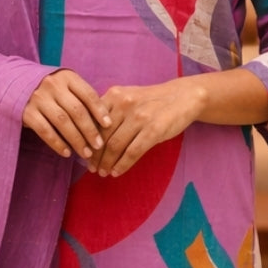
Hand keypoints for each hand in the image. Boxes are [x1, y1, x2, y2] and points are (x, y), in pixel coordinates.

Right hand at [23, 69, 111, 162]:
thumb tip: (104, 122)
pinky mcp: (26, 112)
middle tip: (99, 145)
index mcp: (67, 77)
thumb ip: (81, 97)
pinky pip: (45, 131)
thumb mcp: (65, 85)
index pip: (88, 94)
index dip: (99, 110)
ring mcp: (38, 98)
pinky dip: (57, 143)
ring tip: (86, 153)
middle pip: (76, 110)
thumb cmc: (50, 89)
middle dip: (90, 130)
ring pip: (62, 122)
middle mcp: (53, 86)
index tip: (108, 125)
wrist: (14, 82)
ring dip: (76, 140)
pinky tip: (67, 152)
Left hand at [92, 78, 206, 176]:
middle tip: (91, 168)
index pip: (93, 121)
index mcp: (114, 95)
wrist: (183, 96)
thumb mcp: (128, 97)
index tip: (84, 154)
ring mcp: (139, 117)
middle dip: (94, 155)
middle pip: (102, 135)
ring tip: (103, 172)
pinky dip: (122, 165)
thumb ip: (111, 110)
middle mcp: (124, 104)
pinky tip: (117, 172)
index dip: (86, 140)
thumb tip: (91, 134)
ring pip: (115, 146)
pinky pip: (132, 152)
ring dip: (106, 163)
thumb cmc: (152, 100)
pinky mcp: (153, 130)